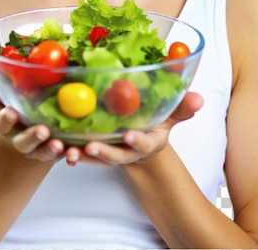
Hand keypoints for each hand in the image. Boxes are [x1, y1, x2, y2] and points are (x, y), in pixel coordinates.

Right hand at [0, 75, 67, 163]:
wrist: (34, 135)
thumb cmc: (18, 111)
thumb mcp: (4, 98)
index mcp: (8, 125)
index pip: (3, 123)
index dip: (6, 118)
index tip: (11, 112)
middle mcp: (22, 139)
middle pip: (24, 142)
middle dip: (32, 137)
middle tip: (41, 130)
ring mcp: (40, 148)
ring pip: (44, 152)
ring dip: (50, 150)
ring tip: (58, 145)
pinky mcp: (59, 152)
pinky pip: (65, 156)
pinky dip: (70, 155)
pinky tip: (75, 152)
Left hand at [63, 92, 203, 166]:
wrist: (137, 139)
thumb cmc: (153, 123)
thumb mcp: (168, 114)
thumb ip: (181, 107)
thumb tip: (199, 99)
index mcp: (146, 141)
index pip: (144, 144)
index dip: (138, 142)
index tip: (130, 136)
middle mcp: (127, 151)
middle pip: (116, 155)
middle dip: (104, 153)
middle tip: (92, 148)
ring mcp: (109, 152)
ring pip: (94, 157)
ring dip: (82, 155)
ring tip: (70, 151)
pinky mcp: (93, 149)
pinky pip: (80, 152)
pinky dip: (70, 151)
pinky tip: (58, 147)